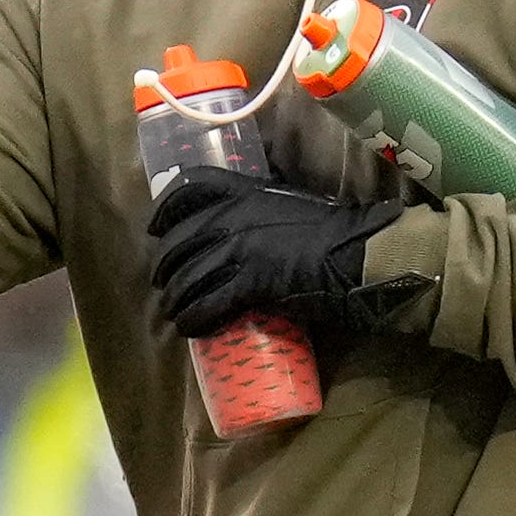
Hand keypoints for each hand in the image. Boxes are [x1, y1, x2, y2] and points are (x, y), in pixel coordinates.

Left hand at [145, 163, 421, 338]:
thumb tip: (236, 222)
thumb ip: (259, 207)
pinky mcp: (251, 282)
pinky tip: (193, 328)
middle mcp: (237, 216)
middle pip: (178, 241)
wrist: (362, 254)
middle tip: (166, 286)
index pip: (190, 187)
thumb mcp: (290, 202)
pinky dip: (195, 319)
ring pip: (188, 278)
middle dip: (165, 268)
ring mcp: (242, 248)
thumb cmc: (335, 231)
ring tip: (176, 314)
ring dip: (176, 300)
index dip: (163, 209)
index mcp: (246, 191)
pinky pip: (208, 304)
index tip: (154, 229)